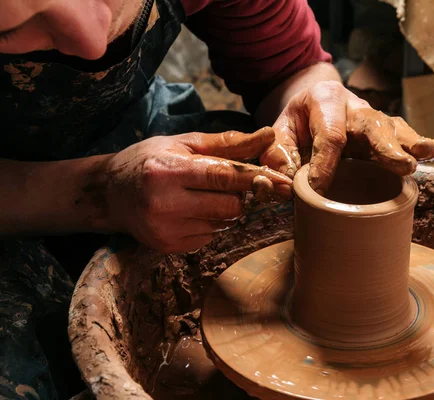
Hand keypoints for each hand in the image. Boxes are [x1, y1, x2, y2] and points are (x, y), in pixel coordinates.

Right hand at [102, 128, 291, 252]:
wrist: (110, 193)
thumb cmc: (149, 160)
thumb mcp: (184, 143)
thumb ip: (228, 143)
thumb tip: (268, 136)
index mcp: (168, 171)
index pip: (223, 177)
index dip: (256, 179)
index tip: (283, 182)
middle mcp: (164, 203)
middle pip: (229, 205)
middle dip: (237, 194)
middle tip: (223, 183)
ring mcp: (166, 230)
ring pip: (223, 224)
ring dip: (223, 210)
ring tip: (198, 195)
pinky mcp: (168, 247)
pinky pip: (210, 237)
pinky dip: (209, 224)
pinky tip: (189, 211)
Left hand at [259, 81, 433, 193]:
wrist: (313, 101)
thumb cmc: (298, 123)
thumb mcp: (279, 134)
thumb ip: (278, 156)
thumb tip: (282, 185)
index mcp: (324, 101)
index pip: (329, 134)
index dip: (325, 163)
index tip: (319, 189)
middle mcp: (355, 107)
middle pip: (372, 126)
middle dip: (386, 147)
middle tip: (401, 165)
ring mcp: (375, 119)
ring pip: (394, 130)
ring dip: (410, 145)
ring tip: (425, 155)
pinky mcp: (388, 132)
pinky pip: (409, 136)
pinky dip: (431, 144)